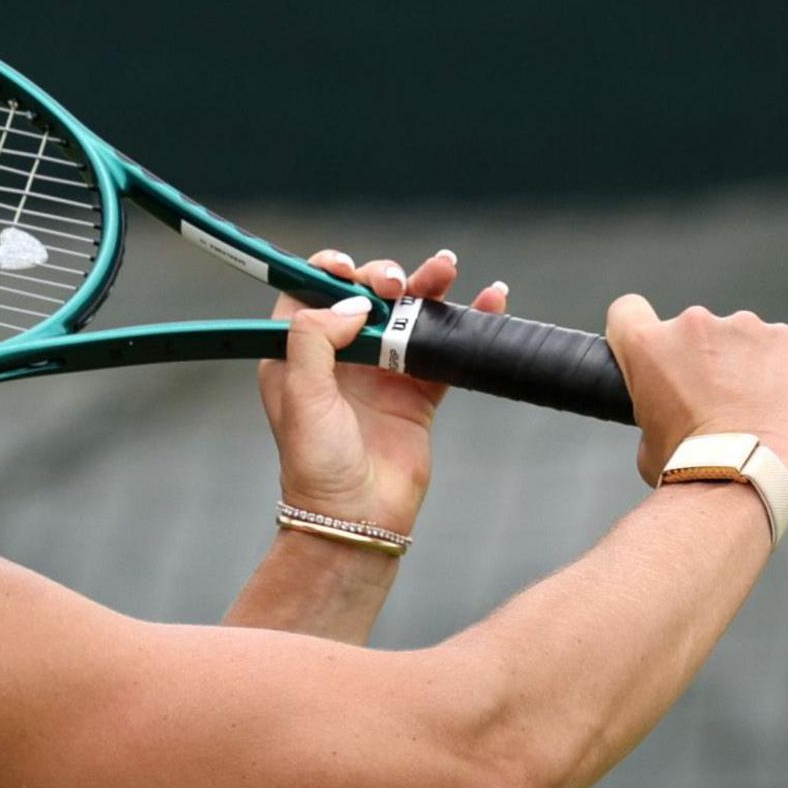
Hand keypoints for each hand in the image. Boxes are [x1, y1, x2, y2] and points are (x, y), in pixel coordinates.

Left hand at [258, 250, 508, 534]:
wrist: (357, 518)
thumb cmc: (317, 465)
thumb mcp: (301, 396)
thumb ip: (314, 339)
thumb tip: (351, 304)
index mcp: (297, 355)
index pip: (309, 293)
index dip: (330, 272)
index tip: (350, 270)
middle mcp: (338, 358)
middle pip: (365, 296)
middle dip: (384, 277)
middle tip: (397, 285)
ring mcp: (380, 372)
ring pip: (407, 314)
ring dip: (428, 286)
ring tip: (446, 270)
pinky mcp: (417, 392)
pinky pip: (443, 346)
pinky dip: (468, 322)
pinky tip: (490, 299)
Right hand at [603, 295, 787, 491]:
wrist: (748, 475)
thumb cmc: (692, 465)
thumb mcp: (646, 439)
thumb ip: (655, 406)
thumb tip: (670, 410)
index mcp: (648, 346)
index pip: (627, 311)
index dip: (635, 330)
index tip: (650, 351)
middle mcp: (693, 325)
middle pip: (691, 330)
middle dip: (698, 358)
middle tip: (710, 401)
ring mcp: (745, 328)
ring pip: (739, 338)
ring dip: (740, 363)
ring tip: (751, 408)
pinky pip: (781, 348)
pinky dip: (781, 370)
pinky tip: (780, 404)